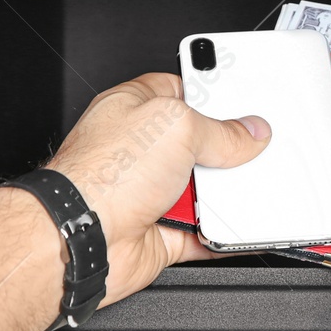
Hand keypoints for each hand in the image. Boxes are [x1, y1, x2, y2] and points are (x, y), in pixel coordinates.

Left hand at [45, 72, 269, 303]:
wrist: (81, 240)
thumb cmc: (101, 176)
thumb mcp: (176, 128)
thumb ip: (220, 130)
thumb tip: (249, 133)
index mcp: (134, 109)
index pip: (180, 91)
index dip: (211, 94)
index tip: (241, 101)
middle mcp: (140, 151)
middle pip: (200, 145)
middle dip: (226, 151)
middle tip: (246, 150)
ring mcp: (151, 192)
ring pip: (206, 190)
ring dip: (225, 194)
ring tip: (236, 188)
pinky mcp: (163, 231)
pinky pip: (206, 232)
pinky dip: (224, 233)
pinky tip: (239, 224)